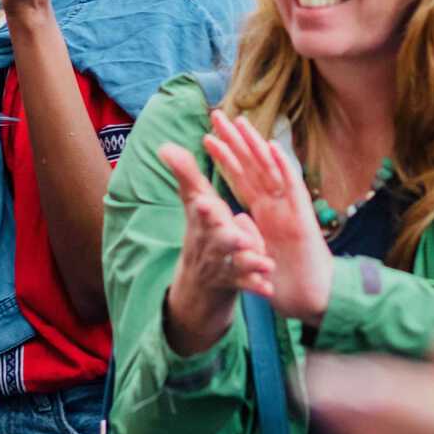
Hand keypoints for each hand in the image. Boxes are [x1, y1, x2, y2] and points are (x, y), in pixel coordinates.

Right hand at [158, 143, 275, 355]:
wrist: (198, 279)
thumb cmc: (202, 229)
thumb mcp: (194, 202)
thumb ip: (185, 175)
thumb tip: (165, 145)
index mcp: (202, 222)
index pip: (201, 213)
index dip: (202, 208)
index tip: (205, 203)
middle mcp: (211, 244)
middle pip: (218, 241)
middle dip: (226, 238)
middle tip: (237, 237)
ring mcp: (223, 265)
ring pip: (235, 263)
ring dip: (248, 263)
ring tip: (264, 263)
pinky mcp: (236, 281)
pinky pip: (247, 285)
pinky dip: (256, 286)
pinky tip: (268, 288)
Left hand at [202, 111, 333, 324]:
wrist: (309, 300)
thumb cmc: (286, 278)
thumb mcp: (256, 254)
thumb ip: (246, 234)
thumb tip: (235, 217)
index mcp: (264, 212)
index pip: (241, 178)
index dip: (225, 158)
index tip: (207, 136)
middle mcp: (276, 205)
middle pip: (253, 166)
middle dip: (235, 141)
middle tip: (217, 114)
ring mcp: (290, 208)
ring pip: (270, 170)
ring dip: (255, 145)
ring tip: (240, 122)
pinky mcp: (302, 217)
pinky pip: (292, 187)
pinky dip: (282, 166)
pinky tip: (271, 147)